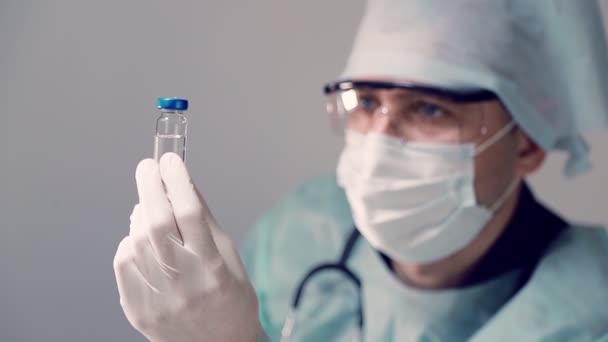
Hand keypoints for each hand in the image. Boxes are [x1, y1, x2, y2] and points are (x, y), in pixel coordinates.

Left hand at [113, 153, 260, 341]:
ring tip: (150, 208)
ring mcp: (158, 298)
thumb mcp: (230, 256)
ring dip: (141, 213)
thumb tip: (183, 182)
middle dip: (149, 186)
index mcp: (213, 268)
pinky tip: (142, 239)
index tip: (171, 160)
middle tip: (148, 168)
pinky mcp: (138, 309)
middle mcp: (184, 283)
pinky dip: (130, 241)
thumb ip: (205, 220)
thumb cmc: (231, 298)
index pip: (189, 213)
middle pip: (157, 222)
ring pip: (137, 239)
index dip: (177, 180)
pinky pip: (124, 262)